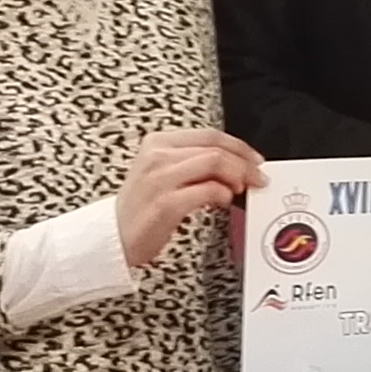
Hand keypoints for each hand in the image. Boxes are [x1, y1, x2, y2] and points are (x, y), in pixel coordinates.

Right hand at [118, 128, 267, 268]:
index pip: (209, 135)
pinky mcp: (165, 203)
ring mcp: (160, 177)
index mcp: (157, 142)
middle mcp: (157, 155)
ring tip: (241, 189)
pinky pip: (207, 190)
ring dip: (237, 176)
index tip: (254, 159)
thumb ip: (193, 164)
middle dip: (244, 162)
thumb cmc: (142, 208)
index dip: (238, 146)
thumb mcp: (162, 174)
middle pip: (215, 148)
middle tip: (258, 177)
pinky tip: (224, 201)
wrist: (112, 236)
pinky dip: (222, 195)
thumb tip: (233, 165)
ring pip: (214, 163)